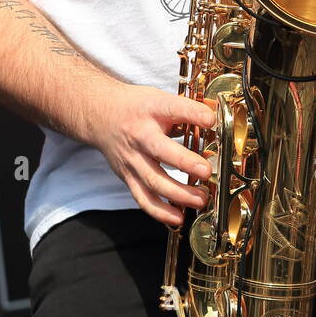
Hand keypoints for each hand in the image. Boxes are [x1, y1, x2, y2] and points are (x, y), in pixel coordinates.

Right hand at [93, 84, 217, 227]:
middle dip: (185, 163)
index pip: (173, 108)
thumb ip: (187, 110)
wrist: (100, 116)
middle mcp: (140, 135)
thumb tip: (215, 117)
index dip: (193, 113)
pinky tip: (178, 218)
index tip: (210, 121)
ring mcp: (132, 158)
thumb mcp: (160, 99)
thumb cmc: (135, 108)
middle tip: (206, 172)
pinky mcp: (127, 176)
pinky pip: (143, 198)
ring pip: (153, 180)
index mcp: (151, 109)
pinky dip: (160, 211)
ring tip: (201, 199)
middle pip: (161, 150)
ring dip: (179, 194)